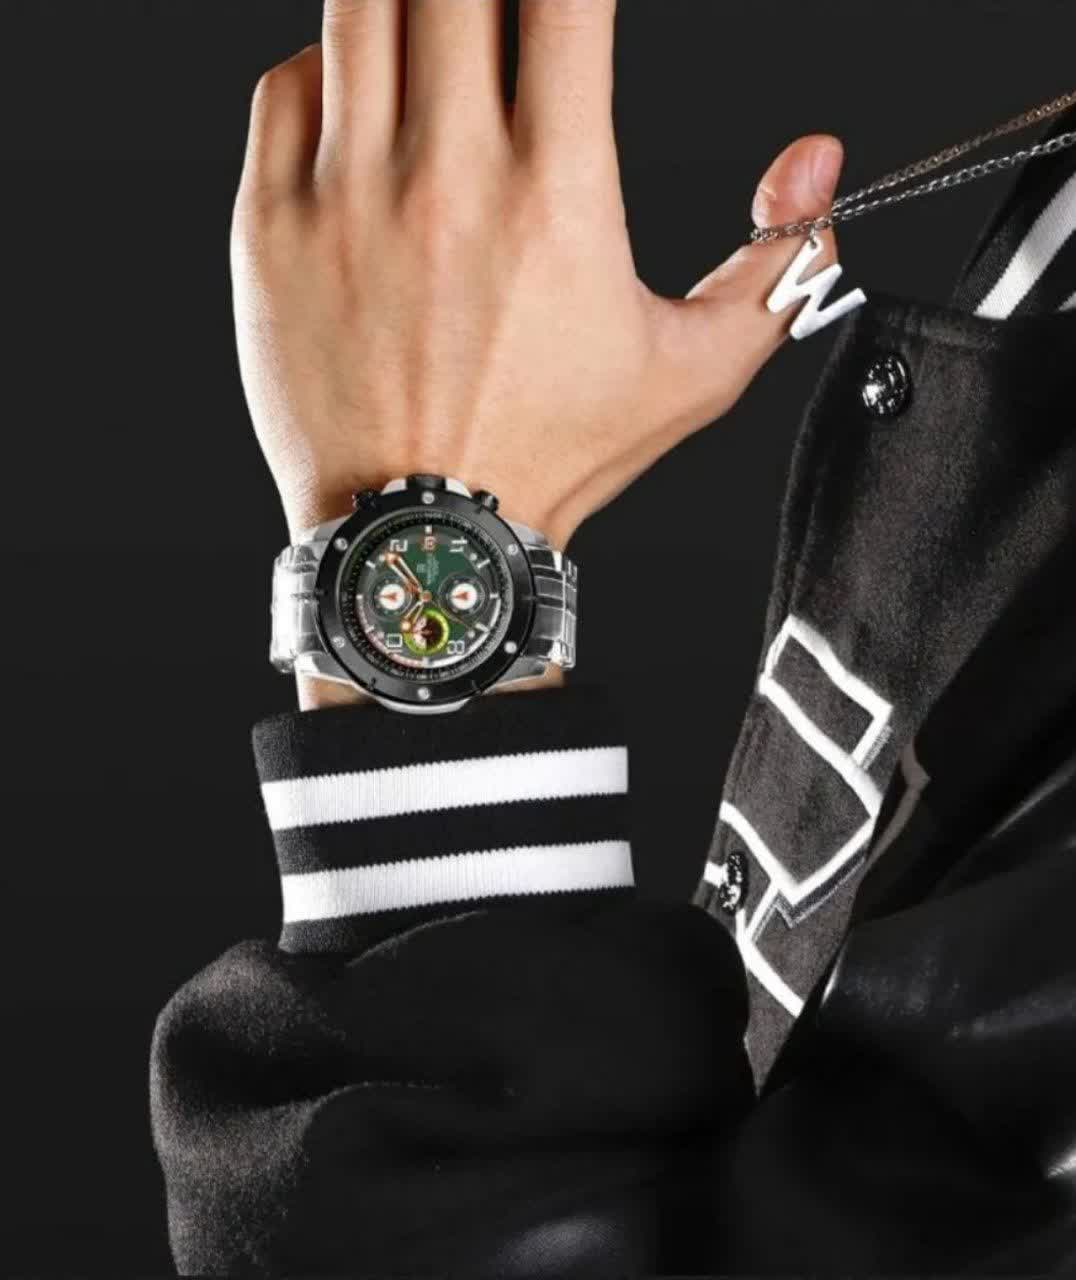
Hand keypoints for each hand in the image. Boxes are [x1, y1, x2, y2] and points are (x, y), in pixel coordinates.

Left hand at [232, 0, 844, 552]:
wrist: (424, 539)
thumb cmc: (548, 461)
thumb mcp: (694, 377)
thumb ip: (779, 267)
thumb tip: (815, 165)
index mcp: (555, 196)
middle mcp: (445, 178)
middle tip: (505, 14)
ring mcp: (345, 197)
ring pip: (362, 0)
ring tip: (441, 22)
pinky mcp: (272, 227)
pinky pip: (285, 80)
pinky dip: (329, 58)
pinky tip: (362, 93)